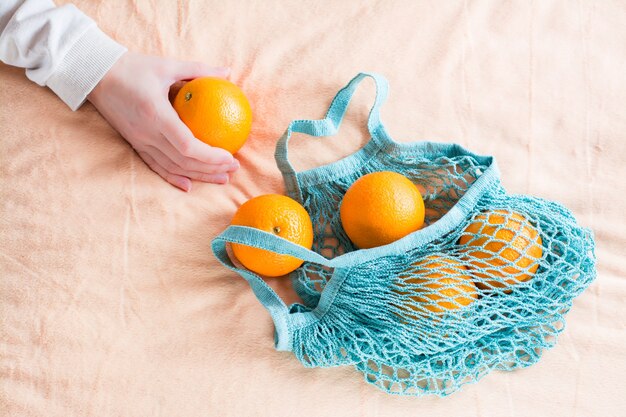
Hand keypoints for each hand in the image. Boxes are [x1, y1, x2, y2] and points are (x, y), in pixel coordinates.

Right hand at [88, 52, 238, 191]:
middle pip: (184, 161)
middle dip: (211, 169)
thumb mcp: (167, 65)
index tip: (230, 157)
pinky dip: (174, 177)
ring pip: (173, 167)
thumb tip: (227, 71)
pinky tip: (189, 185)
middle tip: (234, 169)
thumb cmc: (132, 67)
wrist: (94, 74)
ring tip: (221, 178)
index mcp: (156, 114)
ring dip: (199, 176)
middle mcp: (147, 133)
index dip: (210, 156)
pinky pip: (156, 166)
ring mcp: (139, 141)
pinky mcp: (134, 144)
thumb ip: (199, 69)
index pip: (187, 146)